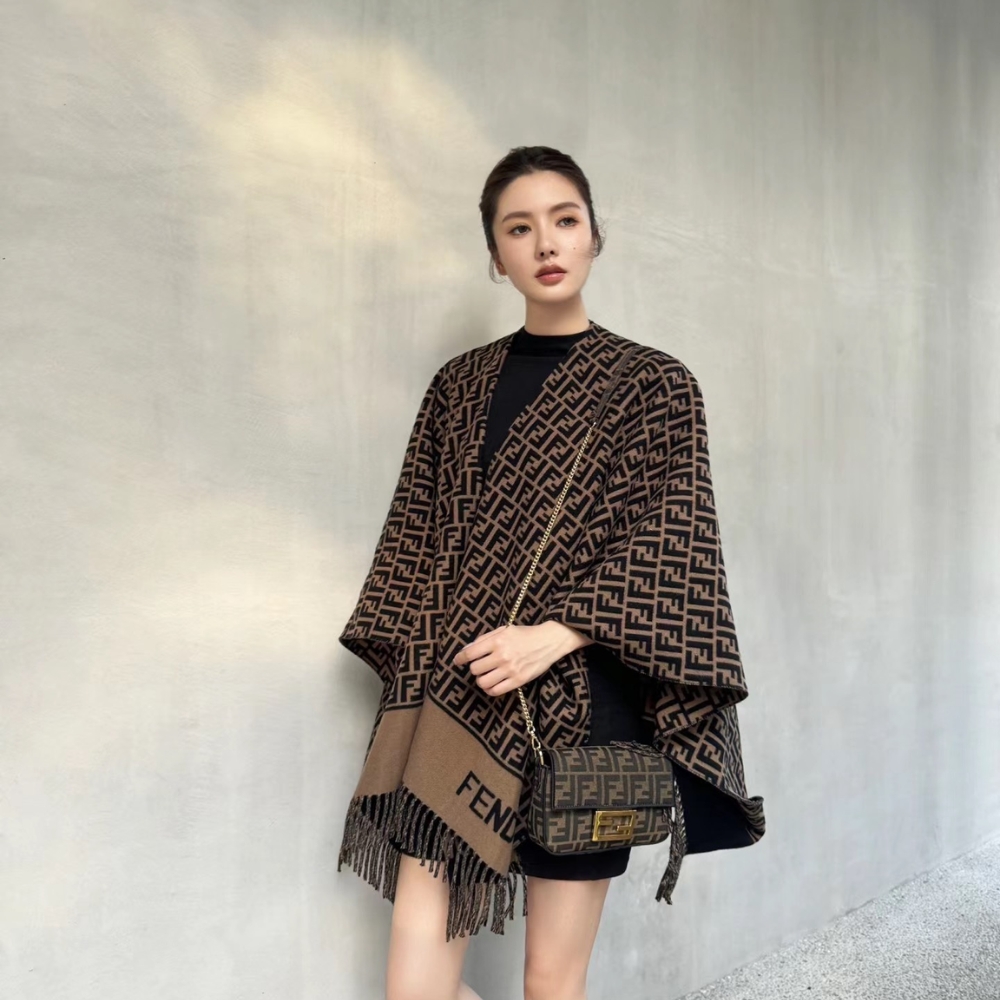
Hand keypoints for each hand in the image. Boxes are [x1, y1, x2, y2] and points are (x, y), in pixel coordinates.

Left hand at [453, 621, 592, 697]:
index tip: (457, 661)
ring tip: (486, 676)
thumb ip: (484, 639)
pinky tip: (493, 684)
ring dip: (481, 680)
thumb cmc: (524, 634)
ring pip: (483, 682)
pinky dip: (490, 689)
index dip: (460, 658)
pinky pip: (496, 691)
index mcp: (497, 641)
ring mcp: (510, 669)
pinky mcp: (518, 680)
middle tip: (479, 666)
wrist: (548, 641)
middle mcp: (502, 655)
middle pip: (475, 669)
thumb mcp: (504, 630)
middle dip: (474, 668)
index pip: (470, 653)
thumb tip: (466, 650)